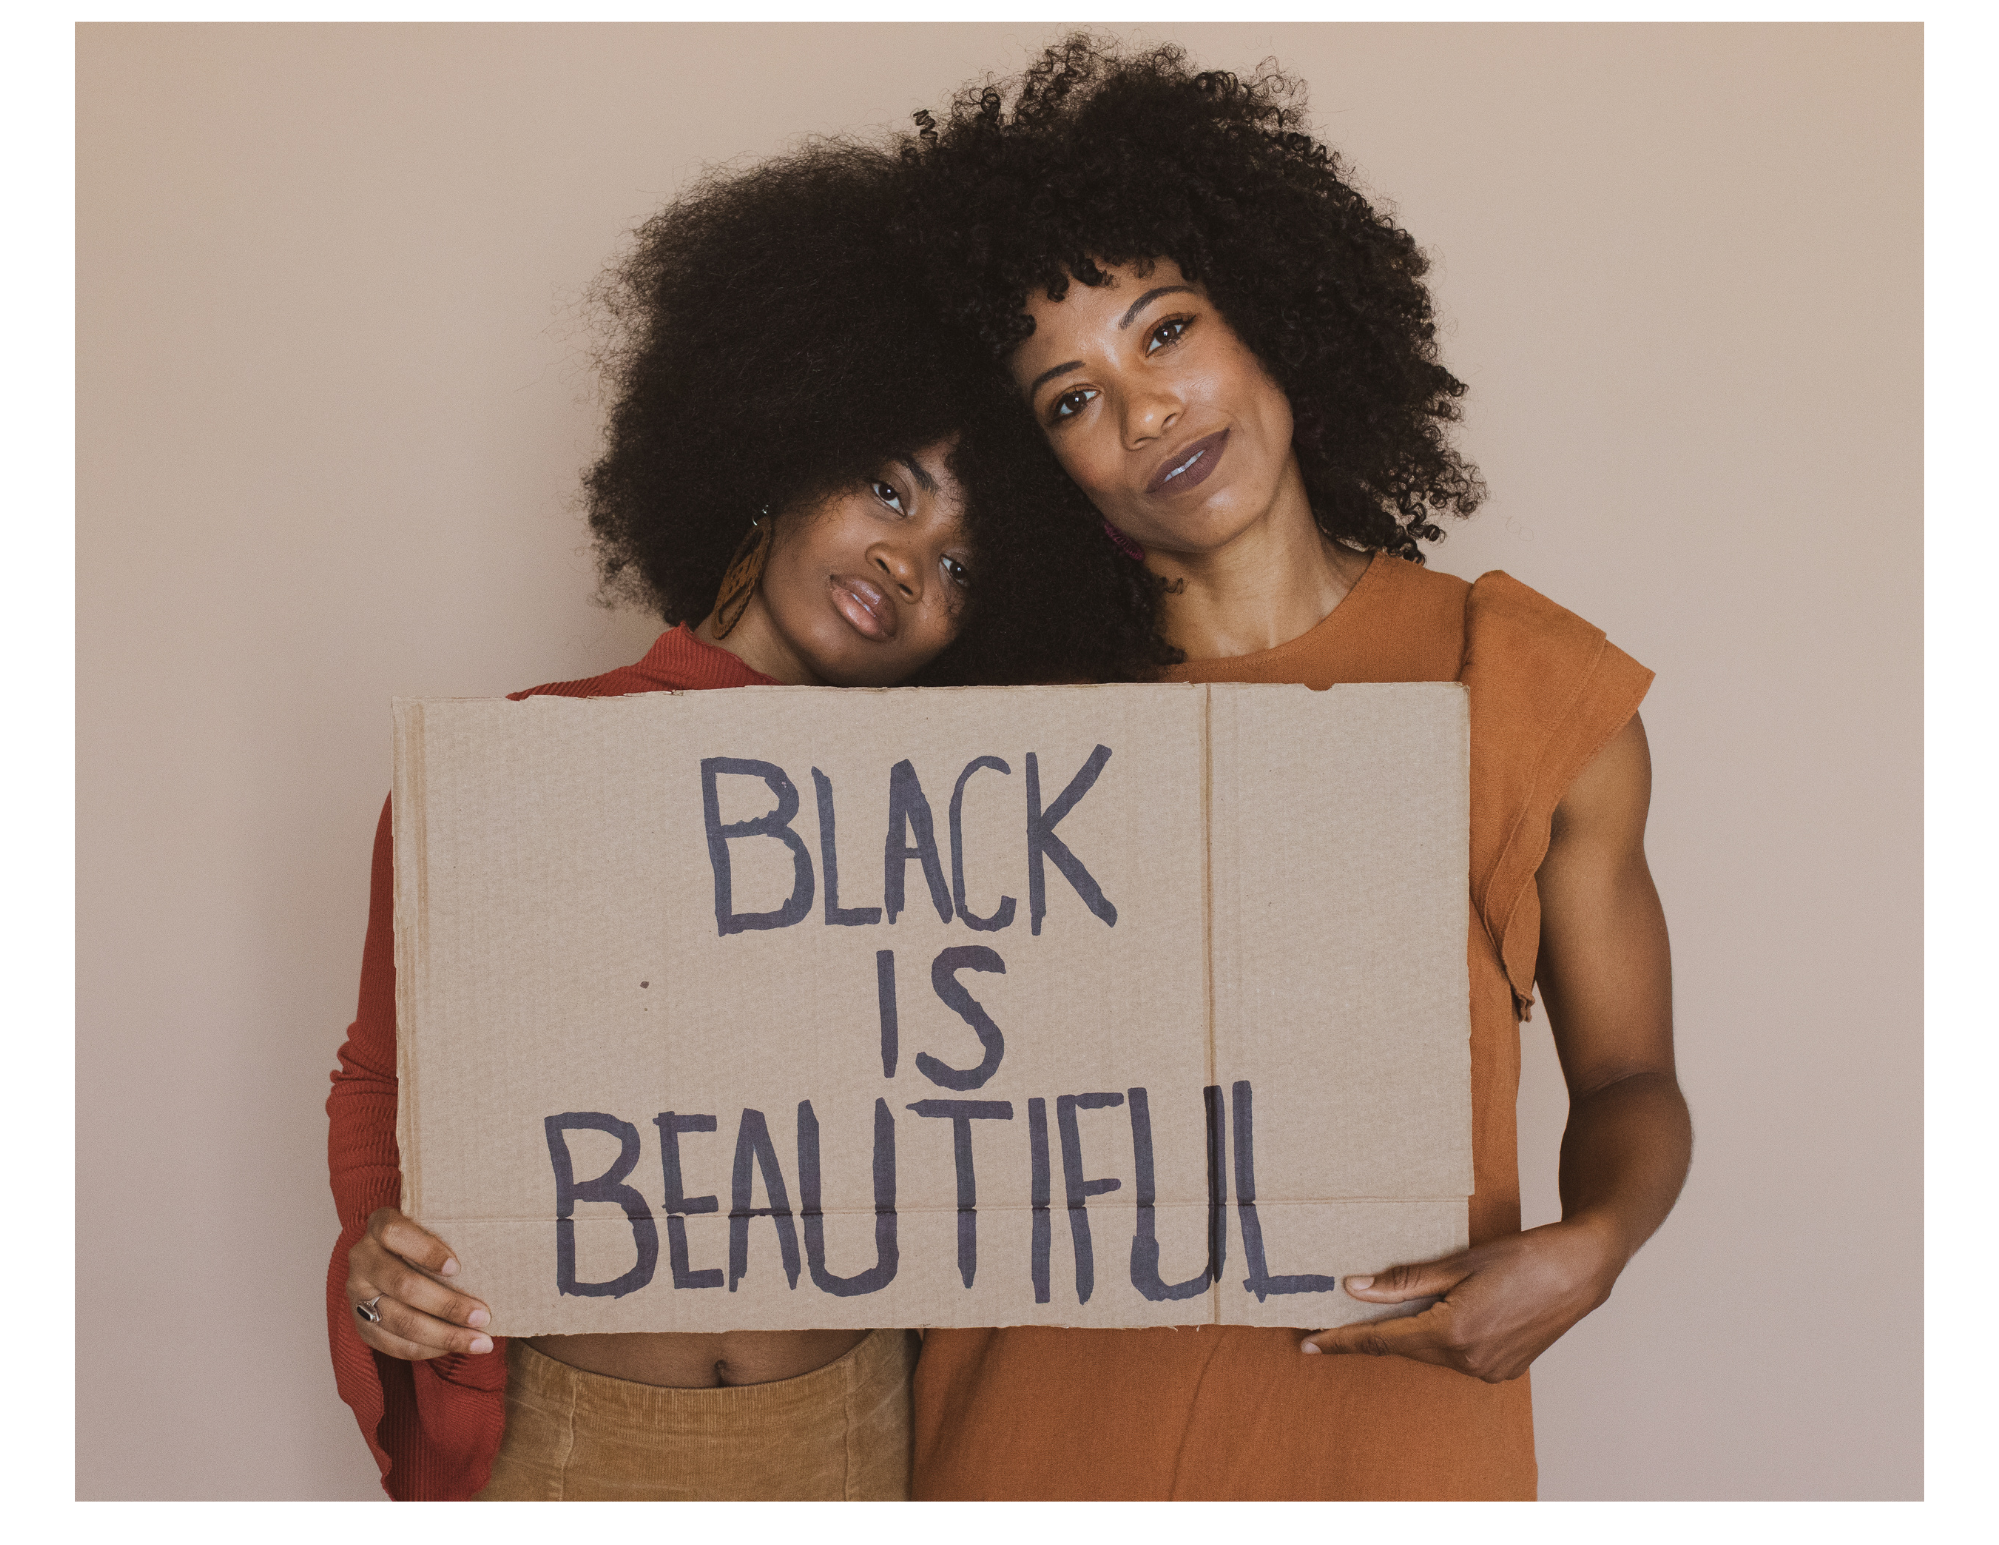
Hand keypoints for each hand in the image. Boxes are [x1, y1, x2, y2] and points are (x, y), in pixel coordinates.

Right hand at [345, 1207, 494, 1360]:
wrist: (390, 1260)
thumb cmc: (426, 1241)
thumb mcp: (434, 1225)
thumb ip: (453, 1232)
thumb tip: (504, 1249)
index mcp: (380, 1225)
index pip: (395, 1233)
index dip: (425, 1251)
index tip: (456, 1267)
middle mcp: (363, 1259)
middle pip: (403, 1285)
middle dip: (447, 1304)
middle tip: (483, 1316)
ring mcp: (358, 1293)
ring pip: (400, 1320)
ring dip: (444, 1335)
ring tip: (479, 1342)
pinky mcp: (361, 1324)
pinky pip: (393, 1344)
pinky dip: (427, 1349)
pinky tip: (454, 1348)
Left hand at [1301, 1218, 1620, 1382]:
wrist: (1582, 1268)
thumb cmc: (1523, 1256)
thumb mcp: (1458, 1263)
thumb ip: (1404, 1281)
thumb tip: (1355, 1287)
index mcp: (1452, 1332)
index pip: (1382, 1341)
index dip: (1342, 1342)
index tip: (1309, 1346)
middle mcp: (1468, 1360)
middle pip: (1405, 1347)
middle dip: (1375, 1333)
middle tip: (1338, 1324)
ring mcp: (1488, 1370)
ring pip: (1430, 1352)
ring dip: (1412, 1334)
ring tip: (1400, 1309)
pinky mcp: (1502, 1370)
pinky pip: (1455, 1356)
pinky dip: (1440, 1339)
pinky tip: (1441, 1317)